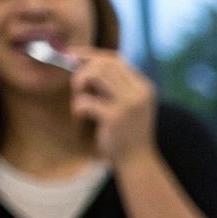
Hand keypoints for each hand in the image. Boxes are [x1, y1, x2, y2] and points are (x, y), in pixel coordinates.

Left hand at [70, 49, 157, 165]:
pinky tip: (81, 119)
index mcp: (144, 86)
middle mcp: (140, 91)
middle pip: (104, 64)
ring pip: (95, 75)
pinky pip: (85, 101)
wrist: (136, 162)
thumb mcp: (127, 105)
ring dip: (79, 86)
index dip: (91, 55)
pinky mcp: (115, 117)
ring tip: (79, 104)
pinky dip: (77, 108)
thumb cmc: (126, 134)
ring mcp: (129, 103)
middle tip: (76, 88)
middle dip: (83, 72)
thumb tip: (82, 62)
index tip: (72, 56)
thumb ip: (114, 86)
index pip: (116, 59)